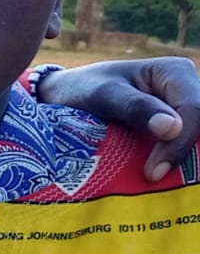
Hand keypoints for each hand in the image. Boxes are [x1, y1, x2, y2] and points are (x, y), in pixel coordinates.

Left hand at [38, 57, 199, 179]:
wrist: (67, 95)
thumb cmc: (83, 89)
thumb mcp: (102, 95)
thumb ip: (134, 108)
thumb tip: (173, 127)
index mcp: (175, 72)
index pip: (194, 110)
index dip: (179, 144)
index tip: (152, 172)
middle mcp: (187, 89)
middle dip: (184, 155)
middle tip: (155, 179)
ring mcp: (183, 111)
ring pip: (196, 141)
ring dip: (183, 162)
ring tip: (157, 181)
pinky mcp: (177, 129)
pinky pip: (186, 148)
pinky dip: (174, 163)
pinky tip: (159, 178)